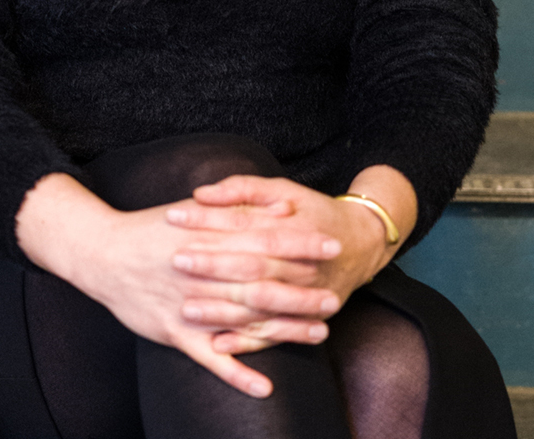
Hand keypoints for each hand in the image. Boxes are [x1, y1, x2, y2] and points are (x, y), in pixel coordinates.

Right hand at [15, 173, 339, 397]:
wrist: (100, 253)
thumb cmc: (150, 228)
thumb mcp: (192, 209)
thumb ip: (236, 208)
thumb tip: (284, 207)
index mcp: (206, 236)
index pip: (262, 237)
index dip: (298, 242)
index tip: (330, 244)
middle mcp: (201, 270)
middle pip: (259, 280)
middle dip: (300, 288)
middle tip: (335, 295)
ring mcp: (187, 304)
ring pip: (242, 319)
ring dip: (282, 329)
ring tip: (319, 333)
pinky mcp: (173, 333)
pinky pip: (208, 357)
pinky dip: (236, 373)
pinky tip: (265, 386)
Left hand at [165, 166, 416, 354]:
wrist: (360, 244)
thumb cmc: (313, 211)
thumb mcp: (283, 189)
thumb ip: (242, 189)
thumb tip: (200, 193)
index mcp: (290, 225)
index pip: (241, 221)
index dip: (206, 219)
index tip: (173, 217)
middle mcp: (298, 262)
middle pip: (249, 264)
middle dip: (211, 264)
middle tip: (176, 261)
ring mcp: (304, 293)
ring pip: (259, 305)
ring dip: (222, 310)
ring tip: (186, 310)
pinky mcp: (306, 317)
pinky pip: (274, 334)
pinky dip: (247, 343)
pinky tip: (218, 344)